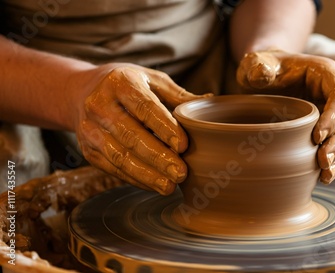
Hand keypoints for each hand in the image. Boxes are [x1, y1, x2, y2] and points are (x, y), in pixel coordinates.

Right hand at [72, 64, 208, 194]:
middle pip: (131, 135)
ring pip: (119, 156)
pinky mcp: (87, 149)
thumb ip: (178, 96)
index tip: (184, 146)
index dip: (164, 128)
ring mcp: (90, 129)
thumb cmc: (127, 85)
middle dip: (158, 157)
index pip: (145, 107)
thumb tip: (210, 103)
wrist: (80, 92)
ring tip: (169, 186)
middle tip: (181, 173)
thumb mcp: (151, 80)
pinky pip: (112, 168)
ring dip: (146, 174)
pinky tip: (153, 185)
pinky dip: (134, 179)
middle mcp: (100, 104)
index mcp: (120, 82)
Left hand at [237, 50, 334, 183]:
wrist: (269, 77)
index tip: (317, 137)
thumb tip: (261, 75)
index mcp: (326, 73)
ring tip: (326, 174)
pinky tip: (326, 176)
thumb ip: (257, 66)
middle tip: (322, 161)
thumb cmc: (264, 68)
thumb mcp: (256, 63)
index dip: (334, 116)